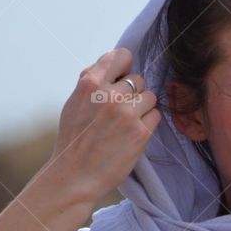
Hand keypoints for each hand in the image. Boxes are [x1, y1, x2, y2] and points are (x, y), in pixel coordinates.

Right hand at [42, 48, 161, 208]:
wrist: (75, 175)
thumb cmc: (75, 139)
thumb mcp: (75, 101)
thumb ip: (94, 80)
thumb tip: (116, 63)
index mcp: (91, 84)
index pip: (122, 55)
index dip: (124, 67)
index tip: (121, 79)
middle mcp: (110, 95)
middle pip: (139, 78)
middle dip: (133, 92)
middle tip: (120, 111)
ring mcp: (127, 113)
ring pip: (151, 96)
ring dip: (143, 108)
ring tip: (126, 123)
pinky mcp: (140, 132)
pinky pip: (156, 115)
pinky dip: (148, 123)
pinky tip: (132, 133)